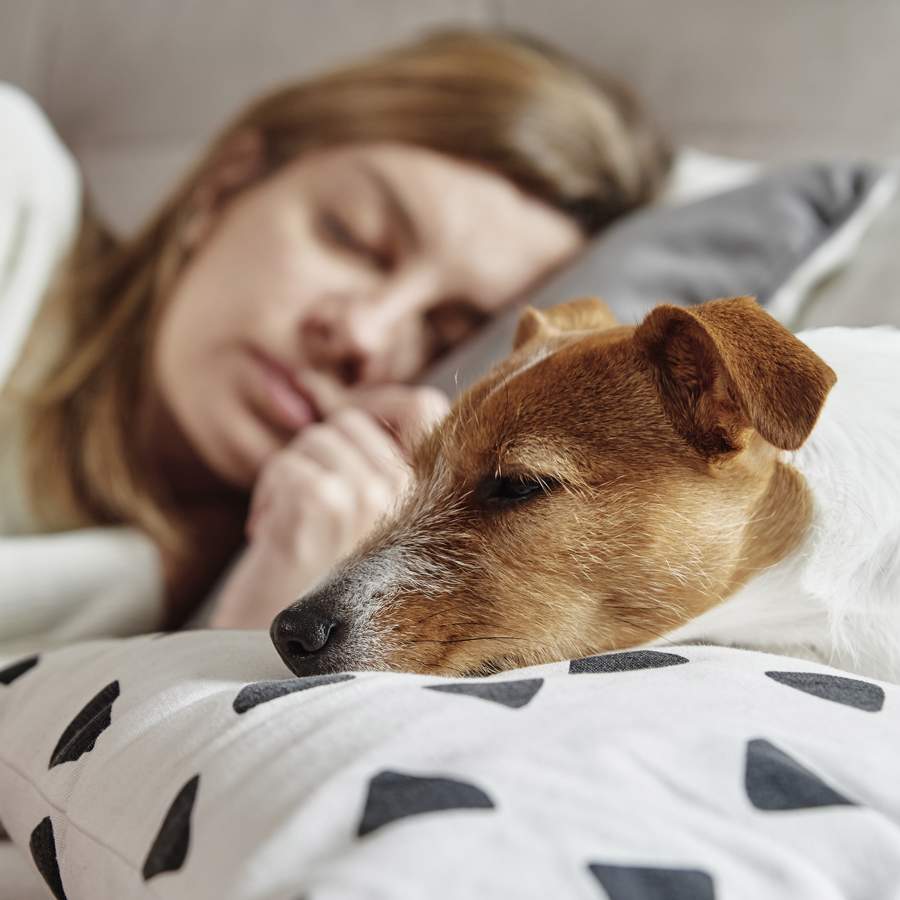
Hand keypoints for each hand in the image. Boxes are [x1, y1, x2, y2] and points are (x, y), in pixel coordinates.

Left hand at [209, 384, 448, 628]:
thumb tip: (367, 407)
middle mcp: (411, 496)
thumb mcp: (366, 526)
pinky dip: (267, 496)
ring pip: (317, 439)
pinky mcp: (323, 506)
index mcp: (430, 500)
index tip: (341, 452)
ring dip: (289, 480)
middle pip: (353, 420)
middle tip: (307, 513)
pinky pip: (288, 463)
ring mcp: (370, 500)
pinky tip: (272, 539)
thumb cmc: (320, 594)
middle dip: (316, 459)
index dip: (377, 408)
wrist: (282, 664)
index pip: (422, 405)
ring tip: (292, 529)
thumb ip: (380, 470)